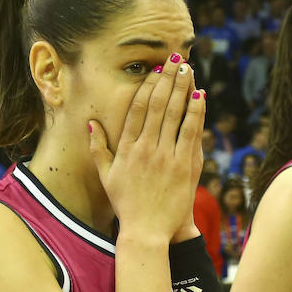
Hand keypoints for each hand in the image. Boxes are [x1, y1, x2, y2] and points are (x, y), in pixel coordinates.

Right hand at [88, 56, 205, 243]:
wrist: (146, 231)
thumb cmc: (126, 204)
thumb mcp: (106, 176)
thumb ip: (98, 149)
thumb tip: (91, 124)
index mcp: (127, 149)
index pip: (137, 109)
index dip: (147, 87)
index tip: (155, 71)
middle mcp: (145, 149)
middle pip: (157, 106)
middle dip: (167, 80)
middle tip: (175, 59)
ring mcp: (166, 157)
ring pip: (175, 115)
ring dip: (182, 89)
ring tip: (188, 69)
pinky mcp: (184, 167)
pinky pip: (190, 133)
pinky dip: (195, 112)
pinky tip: (199, 96)